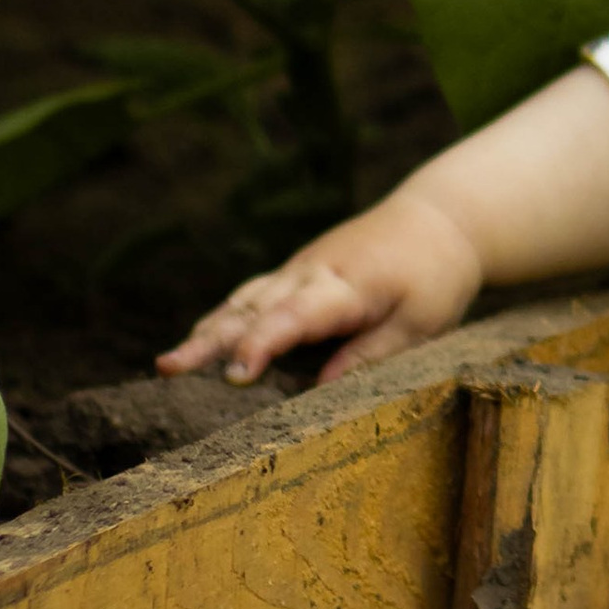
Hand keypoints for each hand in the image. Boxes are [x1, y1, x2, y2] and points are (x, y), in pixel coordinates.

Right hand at [159, 191, 485, 385]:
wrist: (439, 220)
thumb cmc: (436, 277)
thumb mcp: (422, 323)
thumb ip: (372, 353)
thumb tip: (322, 388)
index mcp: (348, 286)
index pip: (296, 316)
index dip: (263, 344)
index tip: (235, 374)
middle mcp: (312, 273)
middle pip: (254, 307)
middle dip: (211, 340)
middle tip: (169, 369)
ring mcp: (299, 270)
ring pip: (244, 299)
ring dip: (206, 330)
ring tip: (168, 365)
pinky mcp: (295, 273)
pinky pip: (251, 296)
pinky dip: (223, 318)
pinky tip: (198, 344)